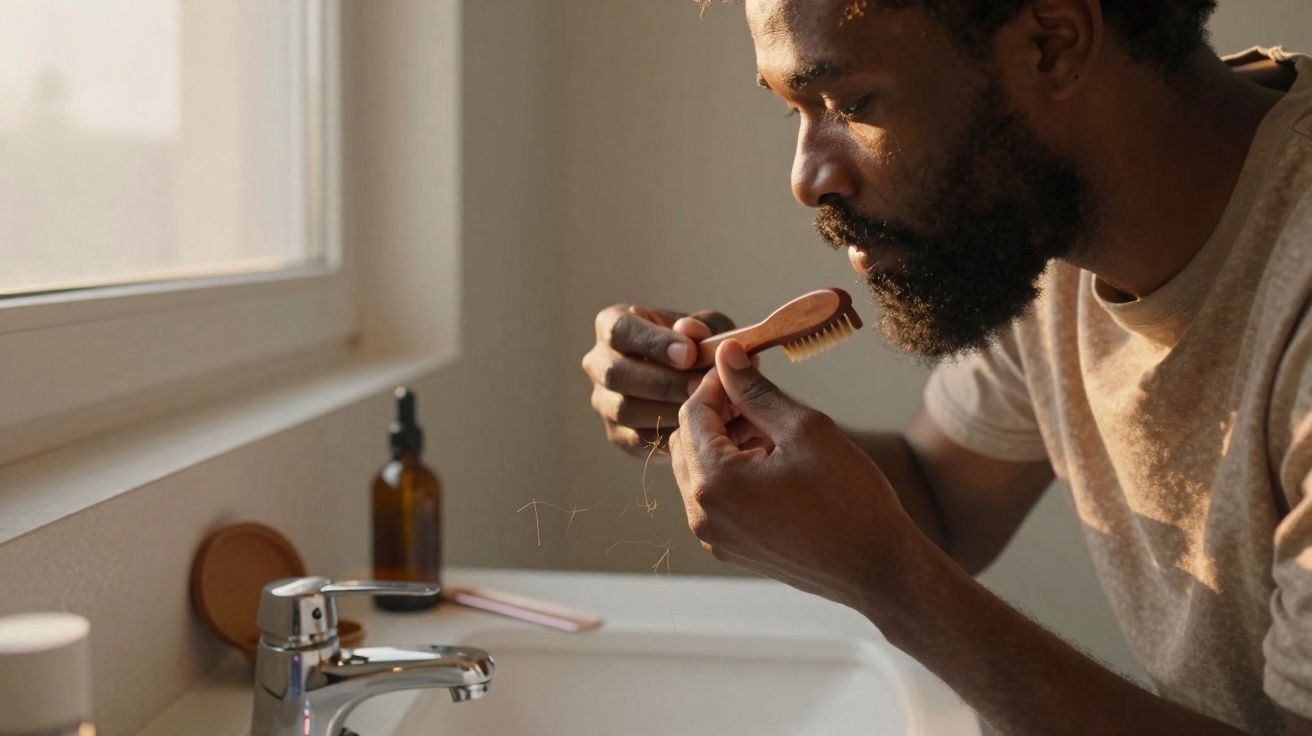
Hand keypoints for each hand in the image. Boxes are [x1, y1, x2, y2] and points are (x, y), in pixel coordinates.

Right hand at [581, 304, 735, 460]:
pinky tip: (696, 427)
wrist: (701, 381)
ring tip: (703, 407)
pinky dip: (667, 435)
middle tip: (700, 386)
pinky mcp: (617, 434)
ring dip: (667, 410)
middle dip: (662, 382)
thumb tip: (688, 330)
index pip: (620, 330)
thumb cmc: (700, 345)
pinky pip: (636, 439)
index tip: (689, 354)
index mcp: (613, 325)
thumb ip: (701, 326)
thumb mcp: (708, 328)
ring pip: (624, 410)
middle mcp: (599, 363)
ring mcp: (604, 401)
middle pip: (616, 374)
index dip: (653, 342)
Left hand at [670, 339, 919, 610]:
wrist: (877, 568)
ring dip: (723, 442)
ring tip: (769, 429)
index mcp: (714, 482)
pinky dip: (730, 472)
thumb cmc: (849, 499)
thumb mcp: (804, 429)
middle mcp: (702, 514)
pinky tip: (770, 461)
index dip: (717, 382)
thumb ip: (756, 392)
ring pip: (697, 470)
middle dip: (716, 412)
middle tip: (756, 395)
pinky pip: (713, 498)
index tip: (745, 366)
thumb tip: (727, 357)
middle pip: (686, 442)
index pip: (692, 413)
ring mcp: (714, 535)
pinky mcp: (730, 547)